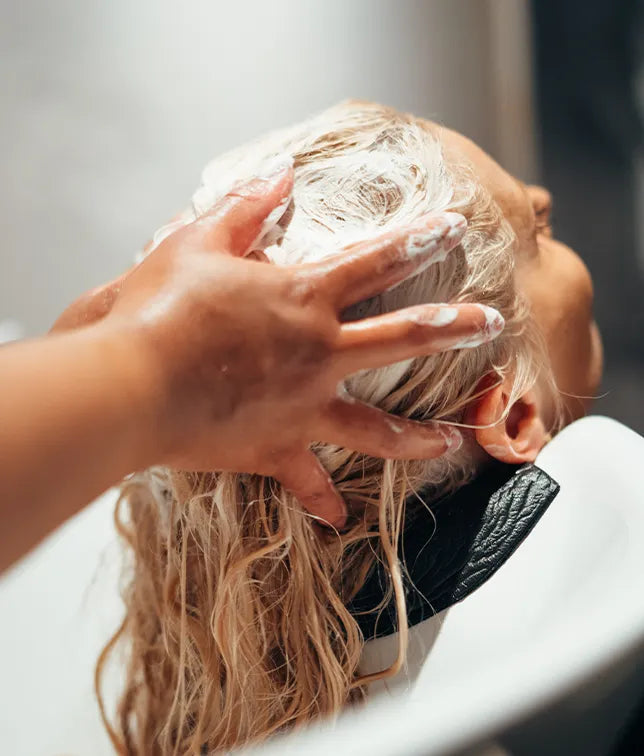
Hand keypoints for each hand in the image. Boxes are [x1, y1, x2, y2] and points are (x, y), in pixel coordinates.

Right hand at [53, 161, 503, 527]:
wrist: (133, 382)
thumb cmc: (161, 307)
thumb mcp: (197, 241)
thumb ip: (244, 207)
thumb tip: (279, 173)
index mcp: (303, 298)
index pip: (376, 262)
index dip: (418, 240)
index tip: (454, 227)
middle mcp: (318, 352)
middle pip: (403, 338)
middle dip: (453, 327)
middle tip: (491, 324)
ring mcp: (303, 406)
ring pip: (377, 426)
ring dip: (420, 436)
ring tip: (453, 442)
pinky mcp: (275, 448)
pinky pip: (307, 481)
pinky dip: (322, 500)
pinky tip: (339, 517)